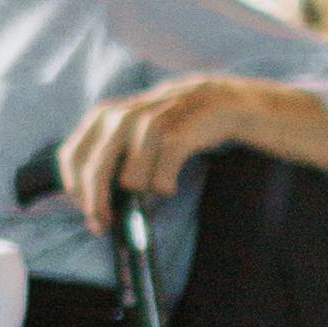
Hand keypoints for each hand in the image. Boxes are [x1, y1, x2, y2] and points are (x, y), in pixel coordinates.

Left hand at [56, 74, 290, 231]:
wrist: (253, 106)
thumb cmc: (200, 128)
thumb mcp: (155, 133)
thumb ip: (124, 152)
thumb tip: (95, 194)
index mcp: (123, 109)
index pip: (76, 145)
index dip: (74, 182)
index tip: (86, 210)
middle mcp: (141, 105)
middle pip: (97, 152)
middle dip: (95, 192)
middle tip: (103, 221)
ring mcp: (170, 108)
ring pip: (131, 153)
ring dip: (136, 183)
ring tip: (152, 193)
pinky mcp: (198, 115)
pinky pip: (169, 150)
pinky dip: (163, 177)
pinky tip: (170, 187)